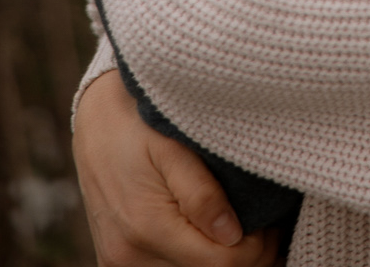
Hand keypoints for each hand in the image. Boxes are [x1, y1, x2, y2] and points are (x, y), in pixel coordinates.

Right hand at [73, 70, 279, 266]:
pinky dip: (193, 258)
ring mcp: (120, 262)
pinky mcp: (116, 260)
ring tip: (244, 228)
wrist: (95, 117)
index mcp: (147, 227)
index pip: (221, 264)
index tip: (274, 223)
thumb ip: (201, 192)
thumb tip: (232, 235)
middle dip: (244, 256)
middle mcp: (129, 256)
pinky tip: (213, 235)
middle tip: (268, 225)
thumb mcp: (173, 145)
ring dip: (219, 259)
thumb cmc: (139, 120)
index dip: (258, 248)